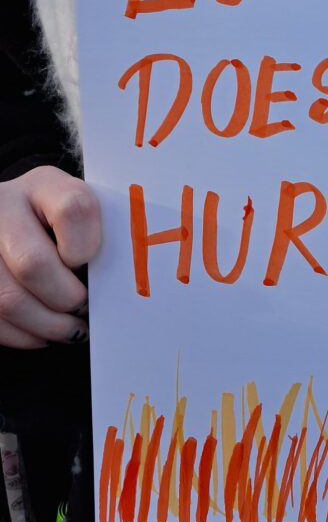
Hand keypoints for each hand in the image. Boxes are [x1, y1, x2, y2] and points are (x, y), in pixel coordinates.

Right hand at [0, 167, 99, 348]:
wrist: (17, 220)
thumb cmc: (66, 224)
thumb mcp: (84, 212)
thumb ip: (102, 236)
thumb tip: (122, 284)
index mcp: (43, 185)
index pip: (74, 210)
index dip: (86, 247)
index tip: (91, 262)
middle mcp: (1, 208)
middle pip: (33, 264)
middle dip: (67, 298)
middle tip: (83, 306)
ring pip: (8, 300)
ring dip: (48, 326)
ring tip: (70, 328)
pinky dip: (23, 335)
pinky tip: (41, 331)